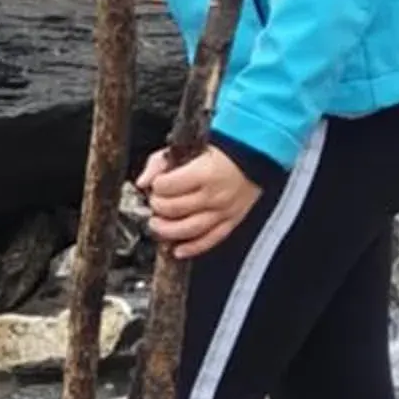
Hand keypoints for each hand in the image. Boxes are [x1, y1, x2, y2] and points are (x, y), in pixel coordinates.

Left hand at [140, 145, 261, 259]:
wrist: (254, 156)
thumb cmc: (221, 152)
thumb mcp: (189, 147)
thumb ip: (160, 162)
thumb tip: (143, 181)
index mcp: (204, 173)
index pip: (167, 186)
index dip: (156, 186)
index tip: (156, 185)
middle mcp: (214, 194)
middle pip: (174, 208)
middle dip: (158, 207)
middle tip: (156, 203)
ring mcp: (223, 211)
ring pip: (189, 229)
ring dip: (167, 230)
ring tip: (158, 225)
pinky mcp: (231, 221)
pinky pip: (210, 240)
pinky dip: (192, 248)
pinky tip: (178, 250)